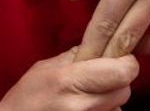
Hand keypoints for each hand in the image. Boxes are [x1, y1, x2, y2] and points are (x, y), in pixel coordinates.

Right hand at [0, 48, 137, 110]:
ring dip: (109, 101)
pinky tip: (84, 109)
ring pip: (118, 108)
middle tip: (99, 80)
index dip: (125, 63)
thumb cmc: (25, 99)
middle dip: (116, 83)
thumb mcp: (45, 68)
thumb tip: (102, 45)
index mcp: (68, 81)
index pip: (122, 72)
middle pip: (125, 91)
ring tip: (85, 98)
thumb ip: (76, 56)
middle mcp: (81, 105)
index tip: (118, 60)